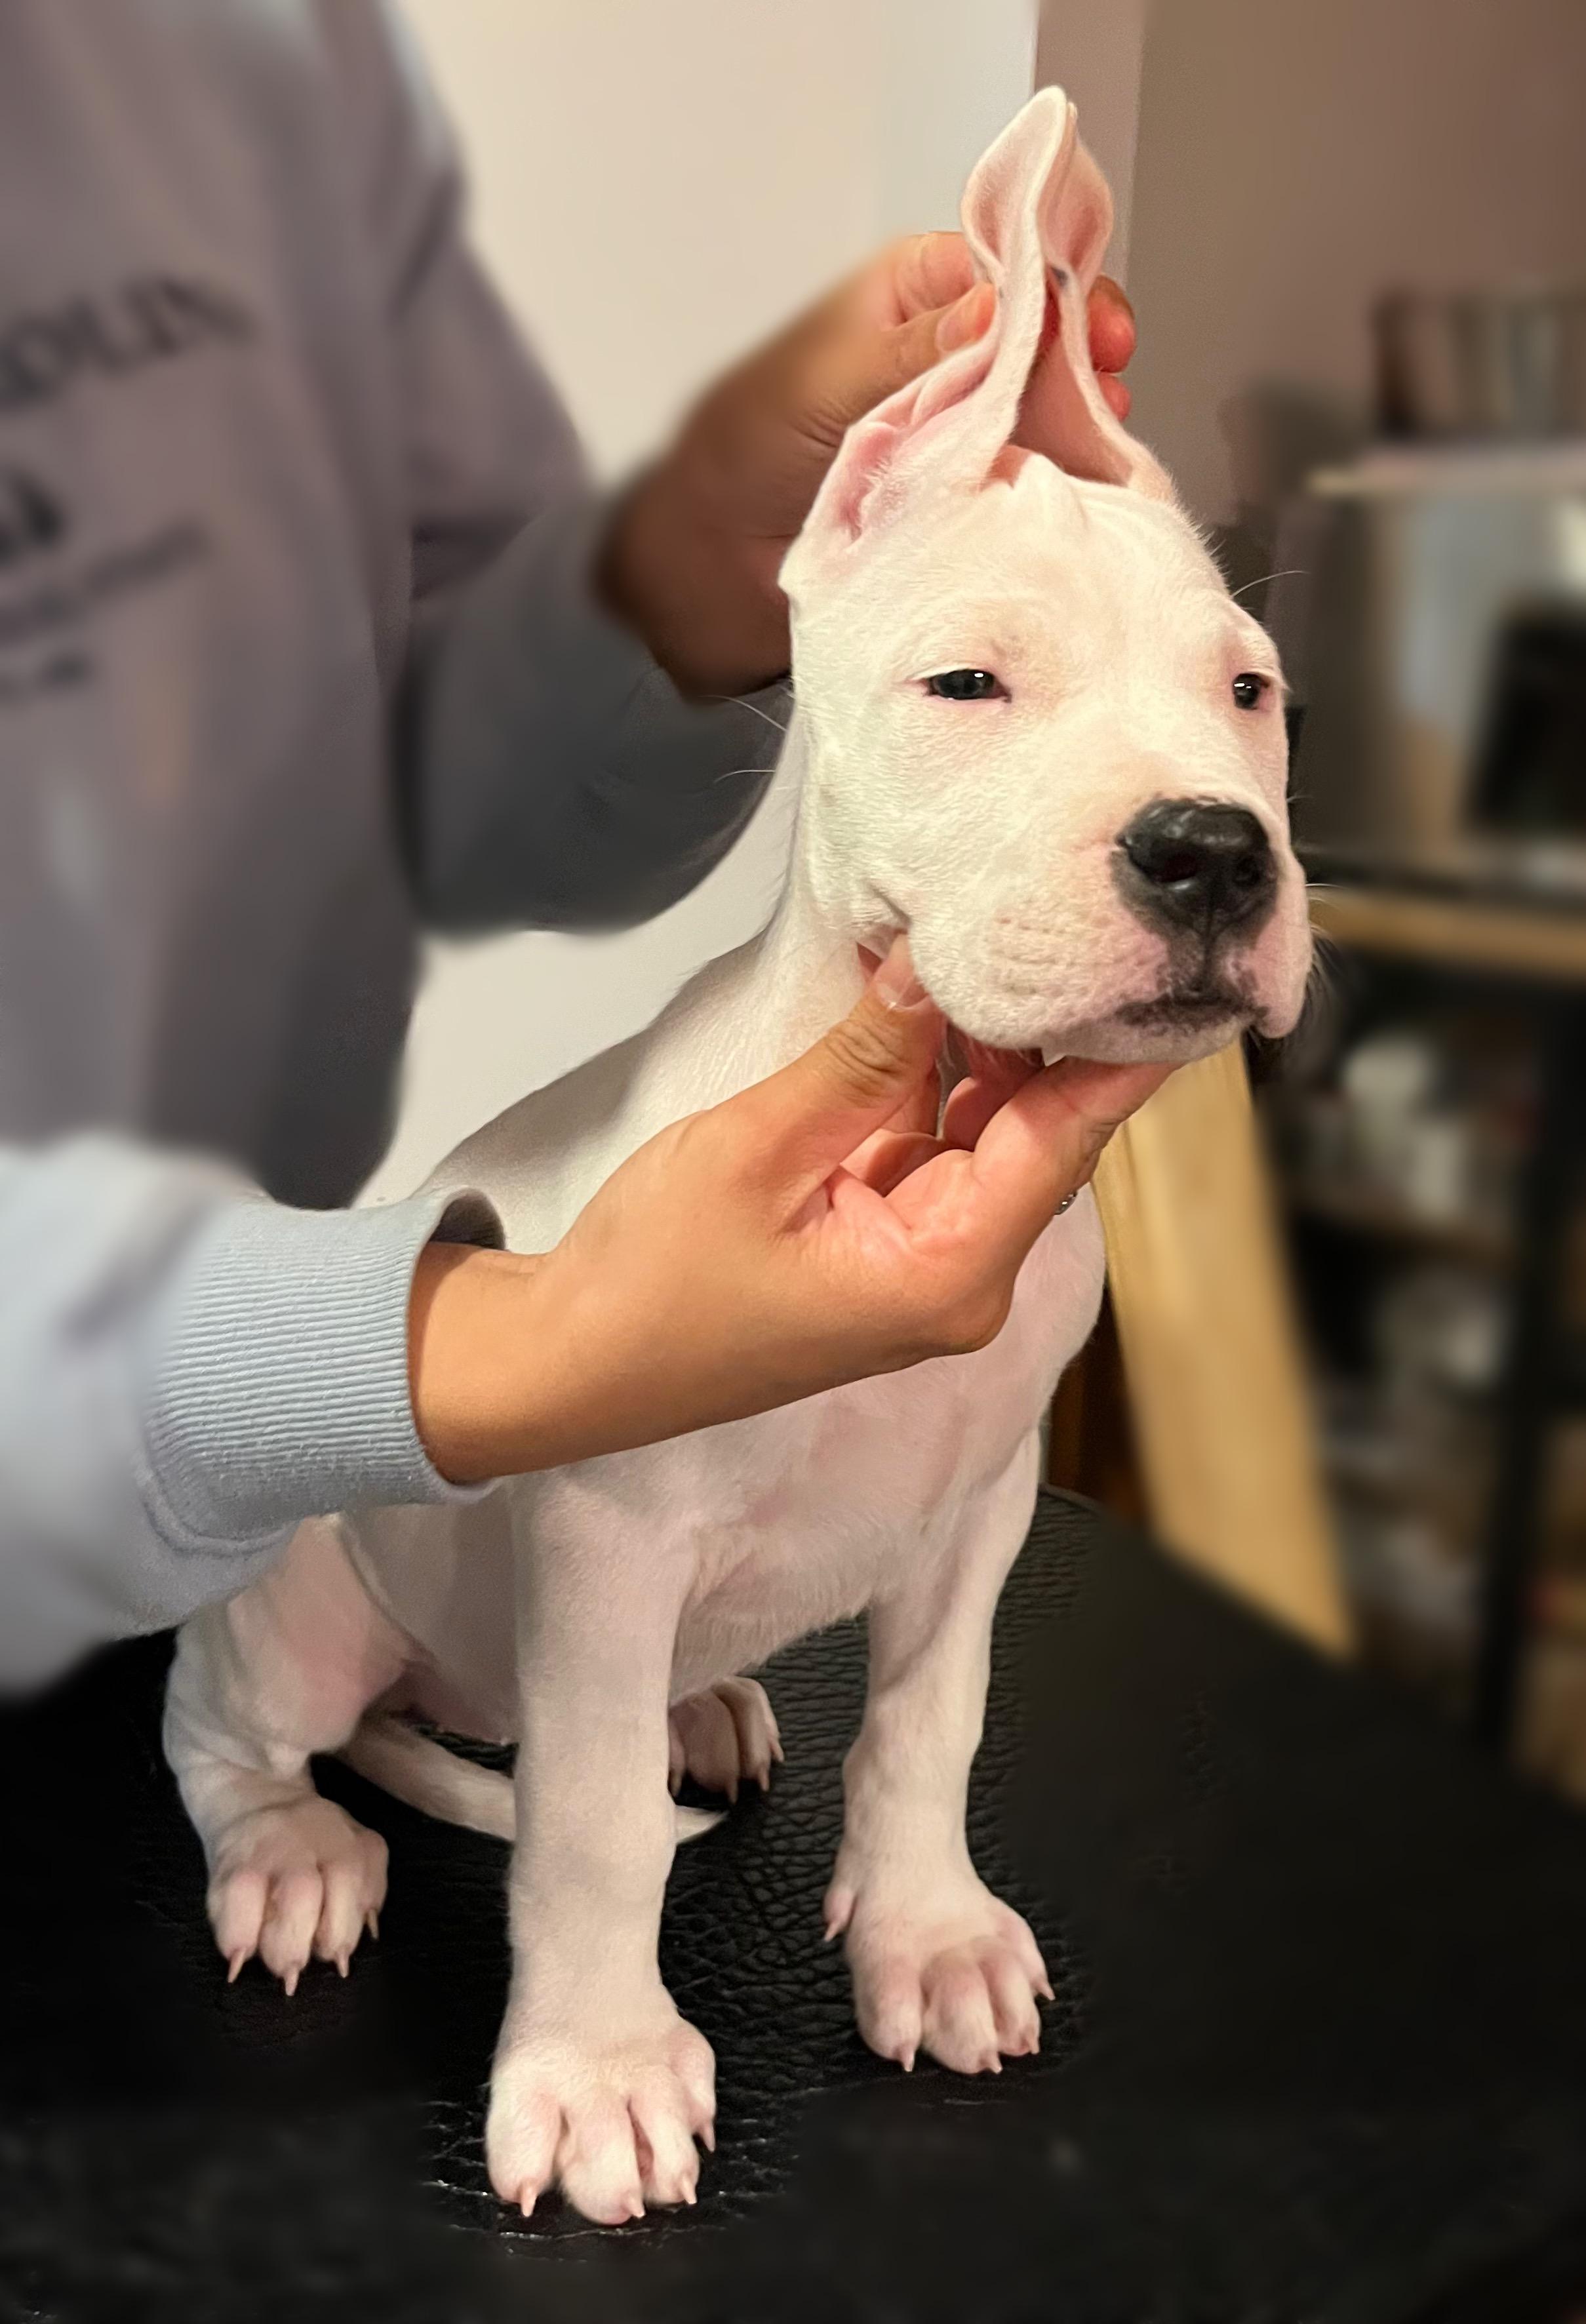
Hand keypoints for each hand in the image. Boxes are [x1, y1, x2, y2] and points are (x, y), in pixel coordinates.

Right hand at [409, 940, 1166, 1482]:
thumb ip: (861, 1057)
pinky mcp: (889, 1246)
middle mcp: (960, 1280)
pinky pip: (937, 1147)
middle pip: (1040, 1134)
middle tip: (1065, 911)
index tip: (1171, 970)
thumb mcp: (757, 1149)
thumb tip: (933, 965)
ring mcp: (927, 1265)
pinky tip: (929, 1001)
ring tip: (990, 935)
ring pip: (991, 1133)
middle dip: (1048, 1026)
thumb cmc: (652, 1283)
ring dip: (986, 1044)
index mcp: (946, 1274)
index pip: (1065, 1142)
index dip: (1120, 1050)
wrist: (574, 1363)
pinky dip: (935, 1078)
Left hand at [603, 236, 1134, 696]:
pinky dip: (1055, 474)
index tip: (1088, 320)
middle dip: (1081, 352)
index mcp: (910, 294)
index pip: (1005, 266)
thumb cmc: (744, 448)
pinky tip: (1075, 479)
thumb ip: (916, 347)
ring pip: (1045, 402)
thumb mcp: (827, 376)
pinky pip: (1027, 470)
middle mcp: (946, 350)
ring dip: (1077, 415)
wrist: (715, 555)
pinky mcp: (968, 485)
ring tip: (1097, 432)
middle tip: (1103, 381)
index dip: (1055, 286)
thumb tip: (994, 309)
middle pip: (1042, 333)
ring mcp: (964, 419)